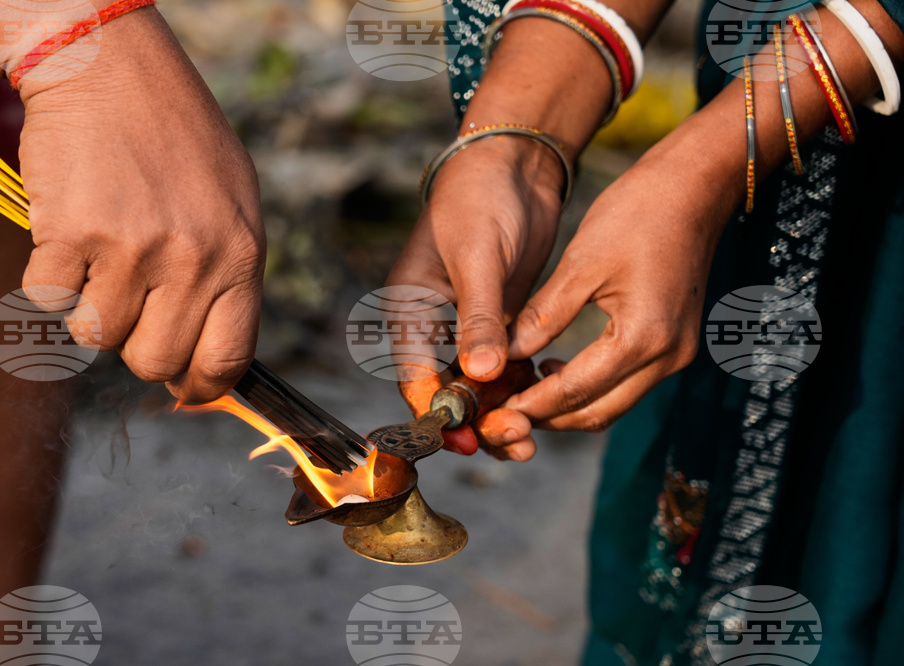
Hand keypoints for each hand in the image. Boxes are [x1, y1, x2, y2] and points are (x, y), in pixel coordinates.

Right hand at [18, 9, 264, 402]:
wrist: (111, 68)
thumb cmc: (178, 138)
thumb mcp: (234, 206)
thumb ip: (231, 278)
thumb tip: (212, 360)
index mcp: (242, 256)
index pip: (228, 359)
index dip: (201, 387)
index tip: (185, 391)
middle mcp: (193, 260)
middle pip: (155, 362)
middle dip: (138, 345)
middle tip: (133, 301)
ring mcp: (131, 249)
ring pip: (96, 337)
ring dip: (92, 305)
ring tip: (104, 248)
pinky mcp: (69, 234)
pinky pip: (48, 301)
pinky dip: (50, 275)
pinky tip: (70, 229)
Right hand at [388, 134, 564, 460]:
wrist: (514, 164)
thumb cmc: (479, 199)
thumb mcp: (477, 257)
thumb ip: (479, 317)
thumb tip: (482, 375)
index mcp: (410, 309)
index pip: (415, 376)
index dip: (439, 412)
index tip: (466, 440)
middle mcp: (434, 325)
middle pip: (447, 391)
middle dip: (476, 421)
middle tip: (513, 442)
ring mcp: (467, 327)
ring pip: (479, 386)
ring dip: (500, 411)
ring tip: (531, 436)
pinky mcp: (499, 322)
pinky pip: (505, 368)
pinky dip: (519, 387)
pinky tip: (543, 401)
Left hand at [503, 121, 740, 435]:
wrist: (694, 186)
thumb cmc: (639, 213)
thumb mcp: (581, 263)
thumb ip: (542, 317)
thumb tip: (505, 354)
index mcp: (643, 337)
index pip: (576, 391)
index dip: (531, 404)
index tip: (494, 409)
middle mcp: (667, 356)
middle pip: (597, 413)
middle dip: (548, 416)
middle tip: (502, 408)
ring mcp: (676, 353)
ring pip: (613, 404)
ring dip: (568, 405)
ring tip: (522, 389)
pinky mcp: (675, 344)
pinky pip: (627, 383)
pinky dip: (590, 386)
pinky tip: (555, 366)